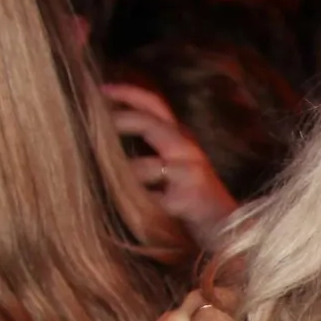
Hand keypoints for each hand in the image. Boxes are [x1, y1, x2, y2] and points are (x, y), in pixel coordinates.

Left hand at [104, 82, 237, 247]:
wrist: (230, 232)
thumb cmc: (193, 202)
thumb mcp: (172, 168)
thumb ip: (147, 152)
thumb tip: (102, 139)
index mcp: (181, 139)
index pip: (155, 105)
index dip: (128, 93)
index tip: (100, 89)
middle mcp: (188, 150)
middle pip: (149, 123)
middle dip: (119, 121)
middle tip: (90, 121)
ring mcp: (190, 174)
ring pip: (143, 167)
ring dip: (123, 179)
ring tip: (109, 187)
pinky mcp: (188, 200)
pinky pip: (150, 200)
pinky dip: (138, 206)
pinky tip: (136, 214)